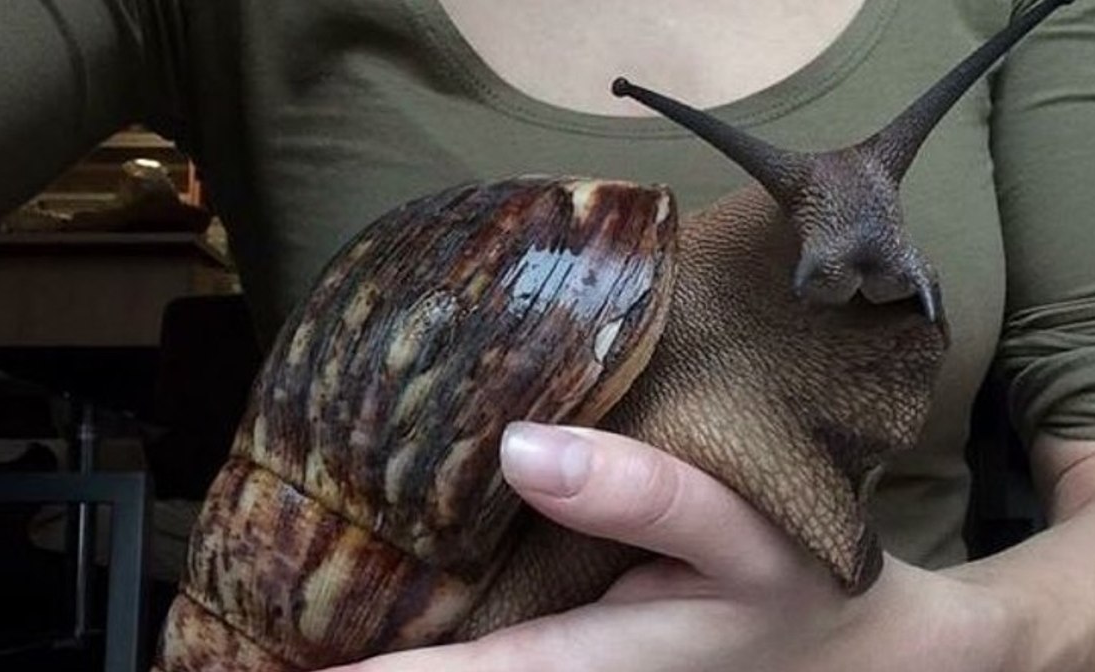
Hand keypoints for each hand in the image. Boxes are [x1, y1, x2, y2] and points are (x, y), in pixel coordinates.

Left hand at [333, 423, 1019, 671]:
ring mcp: (571, 670)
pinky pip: (495, 651)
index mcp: (587, 666)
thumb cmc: (798, 592)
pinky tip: (390, 593)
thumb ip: (643, 493)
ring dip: (381, 650)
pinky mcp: (578, 654)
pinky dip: (433, 638)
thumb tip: (523, 446)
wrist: (855, 655)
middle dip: (349, 664)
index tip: (267, 667)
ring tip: (277, 620)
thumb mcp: (742, 536)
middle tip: (239, 643)